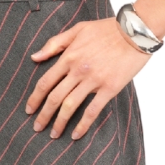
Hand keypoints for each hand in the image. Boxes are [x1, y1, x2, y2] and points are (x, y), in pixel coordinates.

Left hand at [27, 16, 148, 138]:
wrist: (135, 32)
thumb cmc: (108, 29)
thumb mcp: (78, 29)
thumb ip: (55, 43)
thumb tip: (35, 57)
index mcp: (69, 56)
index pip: (45, 82)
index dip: (35, 98)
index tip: (29, 110)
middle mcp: (78, 70)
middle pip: (54, 97)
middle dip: (43, 115)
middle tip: (37, 127)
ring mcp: (93, 80)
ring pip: (70, 106)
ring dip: (59, 122)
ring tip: (54, 134)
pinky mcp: (109, 88)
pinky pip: (92, 111)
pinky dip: (82, 125)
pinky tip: (76, 135)